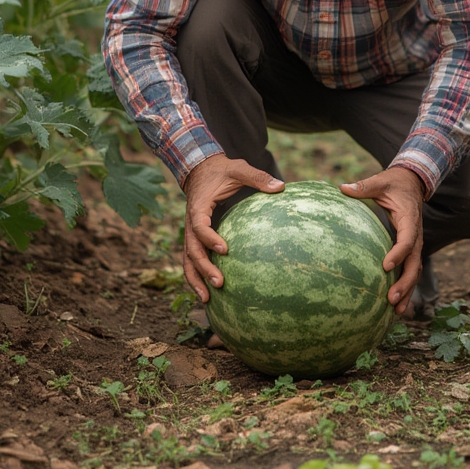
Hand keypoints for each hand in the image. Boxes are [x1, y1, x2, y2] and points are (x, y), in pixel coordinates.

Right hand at [183, 154, 283, 302]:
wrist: (200, 170)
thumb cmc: (222, 170)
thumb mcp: (239, 169)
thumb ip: (258, 177)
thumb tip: (282, 187)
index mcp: (198, 206)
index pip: (199, 226)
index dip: (209, 238)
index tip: (225, 250)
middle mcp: (190, 222)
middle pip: (191, 250)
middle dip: (203, 268)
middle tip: (220, 283)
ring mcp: (190, 232)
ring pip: (187, 259)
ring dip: (195, 279)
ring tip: (207, 300)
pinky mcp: (195, 237)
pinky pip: (192, 259)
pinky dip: (196, 276)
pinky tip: (207, 293)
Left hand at [340, 166, 423, 315]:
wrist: (413, 184)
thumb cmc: (394, 183)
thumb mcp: (381, 181)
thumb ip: (364, 186)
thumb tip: (342, 187)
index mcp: (410, 220)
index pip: (407, 240)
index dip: (398, 254)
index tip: (385, 266)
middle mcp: (416, 235)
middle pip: (415, 263)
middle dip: (405, 283)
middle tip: (391, 299)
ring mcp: (415, 244)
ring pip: (415, 271)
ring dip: (407, 291)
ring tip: (396, 311)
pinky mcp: (411, 250)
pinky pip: (410, 270)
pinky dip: (406, 288)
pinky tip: (396, 306)